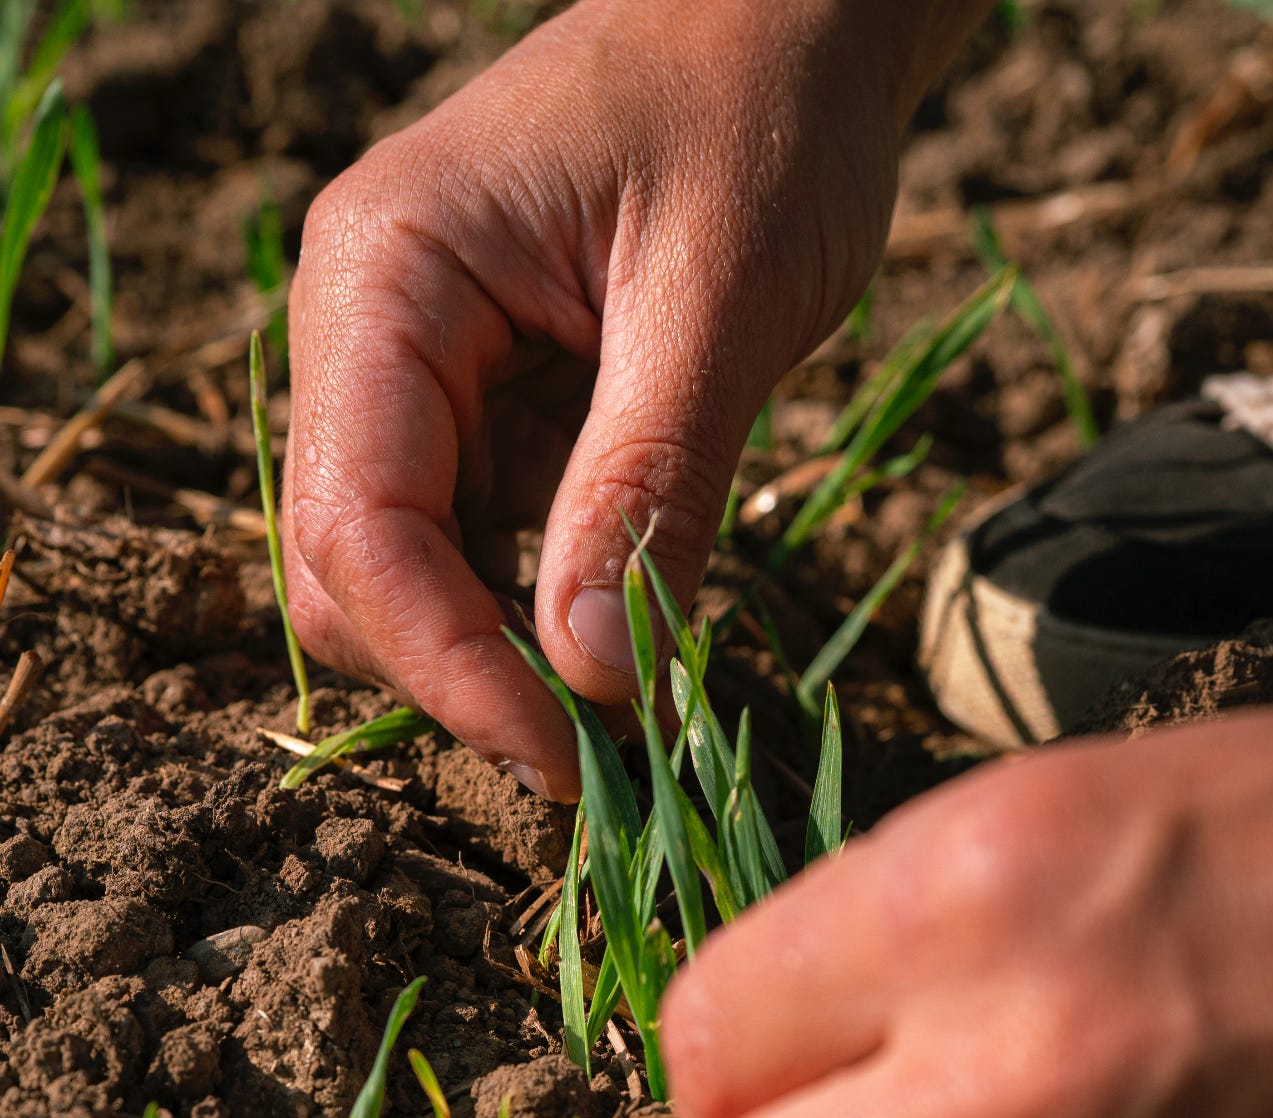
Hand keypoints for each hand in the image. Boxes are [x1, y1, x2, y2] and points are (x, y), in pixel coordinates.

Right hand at [283, 0, 945, 798]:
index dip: (450, 667)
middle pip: (353, 569)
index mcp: (385, 280)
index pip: (357, 526)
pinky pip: (481, 538)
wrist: (789, 19)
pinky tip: (628, 620)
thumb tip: (591, 675)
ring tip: (630, 695)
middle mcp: (369, 333)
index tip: (572, 759)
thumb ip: (649, 481)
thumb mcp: (719, 299)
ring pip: (409, 571)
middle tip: (605, 745)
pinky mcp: (489, 403)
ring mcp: (424, 372)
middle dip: (463, 670)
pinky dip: (543, 604)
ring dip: (503, 651)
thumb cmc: (759, 110)